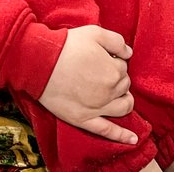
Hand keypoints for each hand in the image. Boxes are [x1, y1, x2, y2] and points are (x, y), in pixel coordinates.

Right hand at [37, 25, 136, 143]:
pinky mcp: (84, 120)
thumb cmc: (67, 45)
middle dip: (117, 77)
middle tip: (100, 70)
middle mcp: (109, 92)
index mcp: (114, 71)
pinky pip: (107, 131)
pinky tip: (134, 139)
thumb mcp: (94, 32)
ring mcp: (97, 108)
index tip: (100, 57)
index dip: (113, 60)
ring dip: (125, 100)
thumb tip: (129, 53)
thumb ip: (117, 41)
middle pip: (124, 86)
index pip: (123, 67)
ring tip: (119, 96)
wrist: (40, 62)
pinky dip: (122, 136)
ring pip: (123, 107)